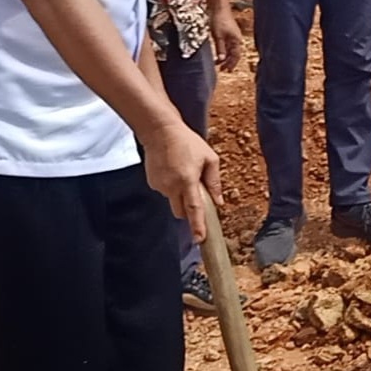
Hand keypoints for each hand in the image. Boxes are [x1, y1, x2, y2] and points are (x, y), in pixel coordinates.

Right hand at [141, 122, 220, 242]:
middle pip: (181, 212)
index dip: (197, 226)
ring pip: (173, 201)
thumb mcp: (209, 158)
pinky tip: (173, 170)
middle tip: (196, 192)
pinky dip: (172, 187)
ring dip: (181, 194)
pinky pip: (165, 191)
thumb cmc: (187, 142)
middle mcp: (172, 186)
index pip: (194, 210)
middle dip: (189, 210)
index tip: (199, 239)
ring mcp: (159, 185)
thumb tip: (219, 201)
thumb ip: (214, 181)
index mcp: (188, 181)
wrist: (160, 131)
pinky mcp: (152, 182)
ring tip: (184, 172)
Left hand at [209, 8, 243, 72]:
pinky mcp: (229, 33)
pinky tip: (220, 53)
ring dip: (226, 57)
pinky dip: (225, 51)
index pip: (236, 56)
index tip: (227, 70)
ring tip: (220, 64)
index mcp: (236, 40)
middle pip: (235, 54)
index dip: (231, 64)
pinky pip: (229, 45)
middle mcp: (237, 39)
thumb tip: (221, 60)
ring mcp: (233, 36)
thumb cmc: (219, 20)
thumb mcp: (218, 36)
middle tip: (223, 70)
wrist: (219, 8)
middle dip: (229, 62)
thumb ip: (220, 48)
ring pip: (231, 50)